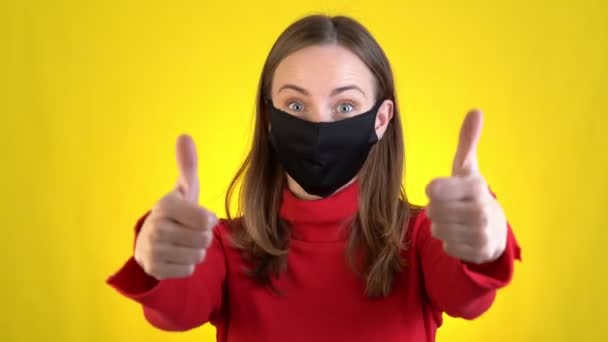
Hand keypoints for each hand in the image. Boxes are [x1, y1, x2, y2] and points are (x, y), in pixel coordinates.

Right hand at [134, 134, 218, 279]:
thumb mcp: (184, 190)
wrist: (149, 242)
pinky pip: (188, 271)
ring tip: (181, 243)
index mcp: (166, 205)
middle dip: (201, 237)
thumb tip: (185, 136)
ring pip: (198, 256)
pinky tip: (175, 256)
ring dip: (195, 252)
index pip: (205, 220)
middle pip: (204, 240)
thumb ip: (187, 165)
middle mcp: (156, 227)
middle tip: (187, 231)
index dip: (207, 220)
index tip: (198, 217)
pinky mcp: (154, 270)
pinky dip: (186, 266)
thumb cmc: (176, 213)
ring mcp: (153, 250)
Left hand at [425, 110, 507, 263]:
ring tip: (457, 221)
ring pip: (437, 230)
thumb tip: (476, 111)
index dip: (434, 190)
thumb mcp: (468, 168)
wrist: (496, 228)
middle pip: (433, 211)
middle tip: (452, 207)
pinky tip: (463, 236)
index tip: (441, 189)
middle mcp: (481, 209)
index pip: (435, 190)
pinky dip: (450, 243)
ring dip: (442, 227)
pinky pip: (446, 248)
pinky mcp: (479, 251)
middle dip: (437, 210)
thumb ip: (467, 141)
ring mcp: (481, 232)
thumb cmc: (472, 194)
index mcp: (475, 186)